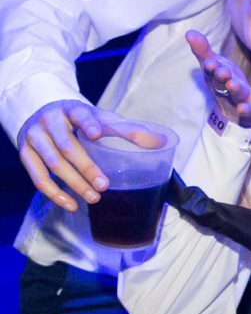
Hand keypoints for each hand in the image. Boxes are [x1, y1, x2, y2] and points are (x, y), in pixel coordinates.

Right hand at [17, 100, 131, 209]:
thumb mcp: (102, 119)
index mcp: (73, 109)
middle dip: (86, 167)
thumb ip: (130, 131)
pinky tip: (71, 204)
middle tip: (104, 186)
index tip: (97, 134)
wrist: (43, 113)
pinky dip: (54, 193)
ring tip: (94, 198)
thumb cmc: (81, 120)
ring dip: (73, 183)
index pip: (81, 115)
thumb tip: (162, 142)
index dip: (88, 123)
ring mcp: (35, 137)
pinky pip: (37, 176)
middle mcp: (50, 121)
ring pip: (52, 163)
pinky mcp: (25, 152)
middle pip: (67, 146)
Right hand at [186, 30, 250, 127]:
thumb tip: (189, 32)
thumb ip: (203, 50)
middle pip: (222, 82)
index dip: (210, 66)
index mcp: (216, 77)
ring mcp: (240, 98)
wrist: (243, 106)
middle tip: (221, 71)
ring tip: (233, 84)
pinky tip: (244, 108)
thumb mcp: (215, 64)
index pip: (212, 70)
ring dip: (235, 88)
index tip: (209, 62)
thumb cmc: (225, 81)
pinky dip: (248, 109)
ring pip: (237, 93)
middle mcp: (226, 88)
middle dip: (221, 76)